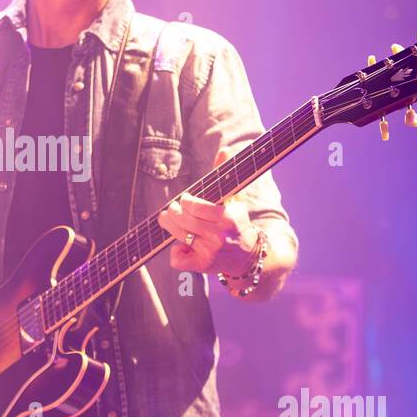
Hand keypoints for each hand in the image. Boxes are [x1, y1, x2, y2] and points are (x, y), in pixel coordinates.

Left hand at [156, 146, 293, 298]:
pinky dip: (176, 253)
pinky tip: (182, 246)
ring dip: (170, 226)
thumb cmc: (237, 223)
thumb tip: (224, 150)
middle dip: (172, 212)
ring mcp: (211, 252)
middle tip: (171, 209)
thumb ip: (225, 175)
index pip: (195, 206)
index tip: (186, 199)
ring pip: (178, 236)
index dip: (186, 201)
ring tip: (167, 220)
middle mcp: (219, 236)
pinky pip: (178, 260)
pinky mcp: (203, 266)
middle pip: (183, 219)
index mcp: (228, 217)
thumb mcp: (234, 200)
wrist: (249, 257)